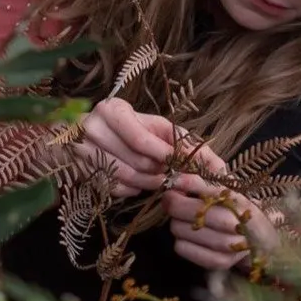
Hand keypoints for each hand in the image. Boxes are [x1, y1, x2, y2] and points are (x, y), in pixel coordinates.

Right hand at [77, 99, 224, 199]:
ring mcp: (82, 152)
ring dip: (150, 183)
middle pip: (136, 162)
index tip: (182, 165)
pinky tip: (138, 182)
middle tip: (173, 175)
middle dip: (160, 172)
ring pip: (126, 178)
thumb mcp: (158, 127)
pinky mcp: (80, 172)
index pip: (141, 139)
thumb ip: (187, 144)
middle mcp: (92, 129)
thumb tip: (221, 169)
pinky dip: (132, 189)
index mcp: (112, 110)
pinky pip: (114, 189)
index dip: (165, 156)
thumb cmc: (134, 127)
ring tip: (160, 179)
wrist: (94, 133)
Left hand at [163, 173, 280, 270]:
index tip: (173, 181)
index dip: (188, 184)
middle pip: (193, 212)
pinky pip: (182, 248)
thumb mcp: (227, 189)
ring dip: (176, 222)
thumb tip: (176, 177)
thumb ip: (203, 179)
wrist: (260, 239)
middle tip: (170, 199)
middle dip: (175, 204)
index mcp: (240, 202)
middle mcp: (236, 225)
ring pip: (183, 230)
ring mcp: (228, 247)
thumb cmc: (236, 209)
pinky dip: (180, 241)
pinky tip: (189, 236)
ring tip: (184, 219)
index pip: (209, 191)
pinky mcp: (219, 262)